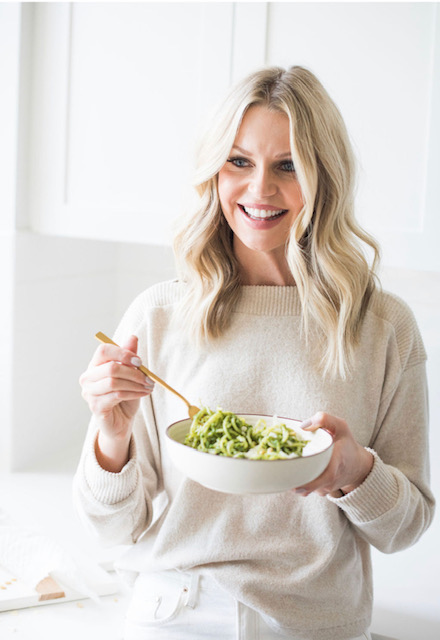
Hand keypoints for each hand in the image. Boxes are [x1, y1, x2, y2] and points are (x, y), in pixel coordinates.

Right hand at [79, 335, 153, 470]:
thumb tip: (133, 337)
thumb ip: (129, 356)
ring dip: (135, 383)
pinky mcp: (95, 406)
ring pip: (114, 382)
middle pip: (111, 367)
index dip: (123, 353)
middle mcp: (88, 377)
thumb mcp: (130, 374)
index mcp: (95, 365)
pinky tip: (143, 393)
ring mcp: (89, 393)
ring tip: (148, 386)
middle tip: (149, 378)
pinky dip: (133, 393)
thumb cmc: (124, 396)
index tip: (139, 361)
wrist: (121, 422)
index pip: (104, 350)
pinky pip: (117, 395)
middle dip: (134, 372)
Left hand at [294, 412, 372, 497]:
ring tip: (287, 464)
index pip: (326, 476)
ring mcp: (325, 488)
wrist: (357, 466)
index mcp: (337, 462)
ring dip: (294, 478)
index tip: (295, 484)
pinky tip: (296, 468)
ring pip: (305, 488)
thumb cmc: (346, 444)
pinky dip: (299, 479)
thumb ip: (324, 419)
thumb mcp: (340, 426)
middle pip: (308, 486)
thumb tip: (302, 426)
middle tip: (281, 468)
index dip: (310, 482)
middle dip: (293, 480)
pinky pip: (306, 488)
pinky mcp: (320, 491)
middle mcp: (331, 480)